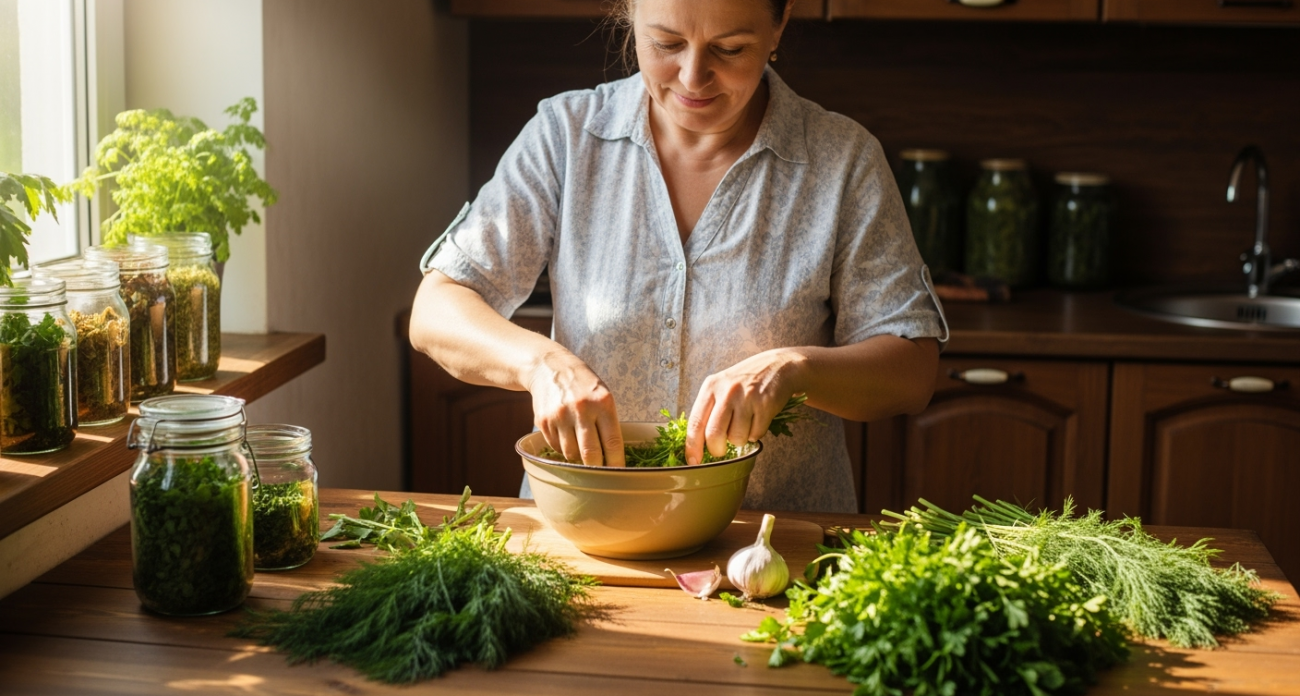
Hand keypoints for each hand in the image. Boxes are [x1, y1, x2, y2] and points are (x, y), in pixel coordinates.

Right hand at [527, 350, 624, 466]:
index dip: (616, 463)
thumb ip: (608, 422)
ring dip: (578, 458)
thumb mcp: (602, 394)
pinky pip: (556, 447)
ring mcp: (560, 416)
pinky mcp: (544, 422)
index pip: (612, 443)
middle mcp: (581, 409)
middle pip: (590, 454)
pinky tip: (566, 436)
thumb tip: (613, 455)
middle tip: (601, 474)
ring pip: (571, 454)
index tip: (619, 474)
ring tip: (581, 448)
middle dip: (597, 469)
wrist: (548, 367)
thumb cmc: (582, 383)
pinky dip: (563, 448)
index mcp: (602, 403)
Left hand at [685, 349, 806, 465]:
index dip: (692, 446)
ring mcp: (747, 398)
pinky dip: (755, 434)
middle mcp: (727, 391)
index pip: (695, 422)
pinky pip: (755, 434)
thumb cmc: (745, 382)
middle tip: (721, 450)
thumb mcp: (721, 387)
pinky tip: (757, 419)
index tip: (693, 461)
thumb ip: (708, 410)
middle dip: (717, 450)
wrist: (777, 366)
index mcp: (710, 387)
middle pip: (714, 435)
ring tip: (744, 425)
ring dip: (740, 440)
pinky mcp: (765, 405)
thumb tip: (695, 442)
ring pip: (736, 438)